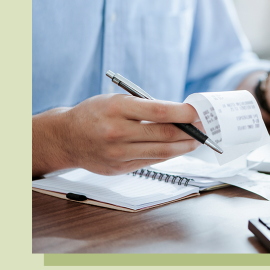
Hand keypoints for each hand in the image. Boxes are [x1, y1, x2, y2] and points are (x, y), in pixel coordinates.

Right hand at [32, 94, 200, 176]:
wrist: (66, 138)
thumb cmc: (94, 114)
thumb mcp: (116, 101)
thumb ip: (145, 107)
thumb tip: (180, 115)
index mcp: (117, 108)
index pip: (159, 111)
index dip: (183, 113)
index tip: (198, 112)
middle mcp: (117, 132)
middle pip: (164, 134)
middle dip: (189, 130)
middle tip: (204, 127)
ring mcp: (118, 153)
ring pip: (162, 152)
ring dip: (184, 146)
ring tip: (196, 140)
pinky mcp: (119, 168)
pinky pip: (151, 161)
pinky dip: (168, 155)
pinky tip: (177, 149)